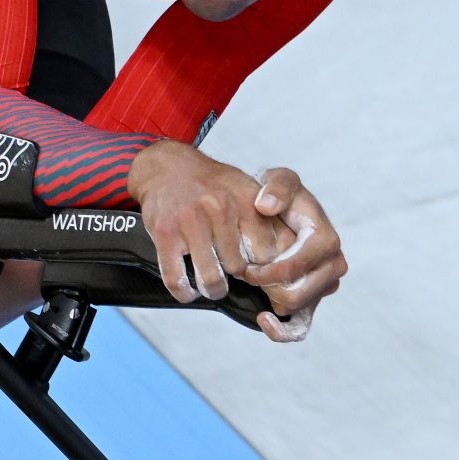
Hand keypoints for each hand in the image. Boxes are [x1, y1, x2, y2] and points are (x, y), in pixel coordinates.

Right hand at [124, 142, 347, 341]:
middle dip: (238, 279)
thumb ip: (269, 223)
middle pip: (240, 269)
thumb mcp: (248, 191)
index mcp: (247, 201)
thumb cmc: (214, 186)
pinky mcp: (165, 233)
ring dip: (213, 289)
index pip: (268, 253)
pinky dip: (185, 292)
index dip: (265, 270)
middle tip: (233, 275)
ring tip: (213, 286)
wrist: (168, 167)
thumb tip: (293, 260)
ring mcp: (191, 221)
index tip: (259, 272)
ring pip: (212, 279)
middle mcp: (221, 209)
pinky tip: (189, 289)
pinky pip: (177, 279)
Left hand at [242, 165, 345, 342]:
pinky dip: (281, 331)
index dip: (272, 271)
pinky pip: (301, 329)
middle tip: (246, 275)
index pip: (301, 265)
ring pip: (300, 309)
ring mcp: (324, 285)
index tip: (247, 267)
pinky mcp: (312, 300)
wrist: (275, 212)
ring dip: (271, 302)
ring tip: (251, 286)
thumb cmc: (277, 196)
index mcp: (326, 238)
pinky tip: (261, 318)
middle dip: (269, 287)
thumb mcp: (278, 180)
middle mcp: (333, 264)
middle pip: (302, 293)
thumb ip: (277, 186)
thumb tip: (265, 206)